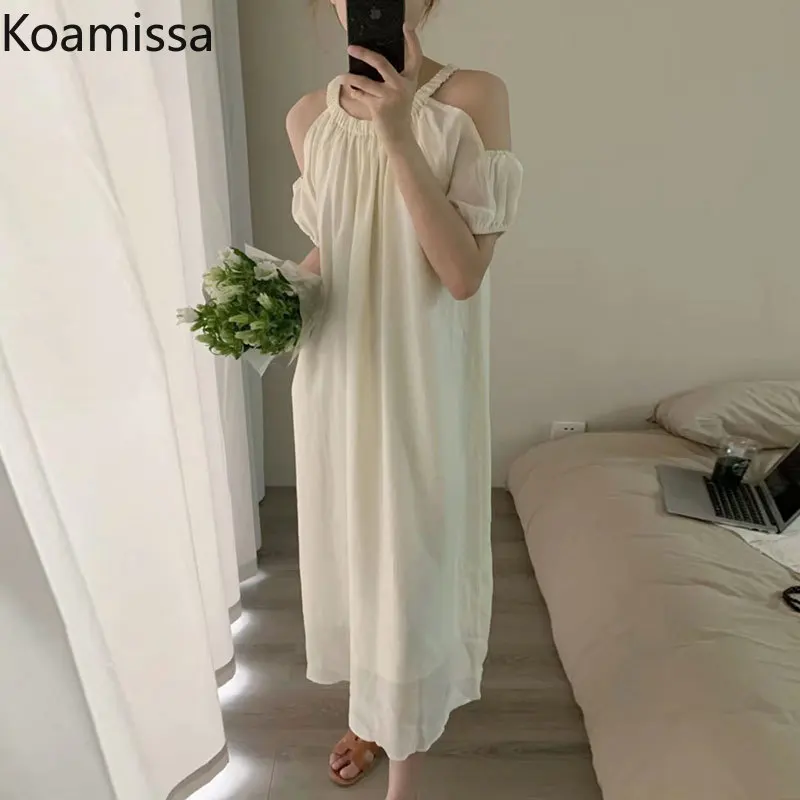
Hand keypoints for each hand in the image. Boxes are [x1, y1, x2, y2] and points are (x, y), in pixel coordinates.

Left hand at [343, 24, 422, 145]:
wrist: (398, 136)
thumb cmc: (397, 111)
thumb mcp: (401, 92)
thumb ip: (392, 78)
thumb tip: (369, 63)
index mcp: (410, 80)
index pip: (415, 56)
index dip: (412, 40)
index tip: (406, 26)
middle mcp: (402, 86)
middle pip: (381, 63)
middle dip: (364, 54)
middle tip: (351, 48)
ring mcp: (390, 97)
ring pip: (364, 81)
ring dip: (351, 78)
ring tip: (343, 76)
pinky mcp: (379, 107)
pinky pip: (361, 95)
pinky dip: (355, 93)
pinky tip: (352, 92)